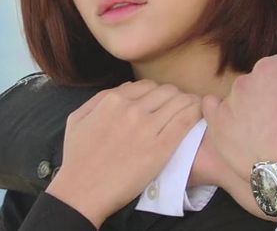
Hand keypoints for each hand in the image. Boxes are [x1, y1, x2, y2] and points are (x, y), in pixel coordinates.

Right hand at [46, 80, 200, 227]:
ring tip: (193, 109)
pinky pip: (185, 120)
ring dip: (189, 102)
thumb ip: (99, 99)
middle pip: (166, 90)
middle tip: (179, 107)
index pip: (147, 85)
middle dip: (174, 96)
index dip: (158, 93)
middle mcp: (132, 109)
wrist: (83, 191)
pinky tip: (199, 116)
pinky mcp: (161, 147)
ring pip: (180, 101)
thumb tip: (125, 89)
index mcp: (113, 100)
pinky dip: (195, 114)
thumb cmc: (77, 158)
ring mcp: (147, 127)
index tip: (162, 102)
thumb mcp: (78, 118)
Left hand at [202, 54, 276, 222]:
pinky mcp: (218, 128)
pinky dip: (223, 113)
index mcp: (270, 67)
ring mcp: (228, 105)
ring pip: (242, 97)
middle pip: (265, 82)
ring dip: (254, 105)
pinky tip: (233, 119)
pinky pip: (214, 111)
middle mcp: (244, 81)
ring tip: (269, 125)